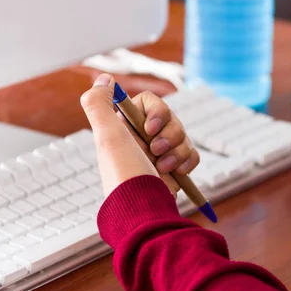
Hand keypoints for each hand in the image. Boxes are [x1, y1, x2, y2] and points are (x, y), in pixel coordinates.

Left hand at [80, 74, 199, 196]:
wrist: (144, 211)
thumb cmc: (125, 174)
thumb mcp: (107, 137)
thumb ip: (98, 103)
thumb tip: (103, 79)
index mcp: (125, 128)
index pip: (150, 102)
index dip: (156, 112)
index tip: (149, 128)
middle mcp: (142, 139)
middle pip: (171, 118)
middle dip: (169, 134)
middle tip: (156, 151)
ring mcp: (160, 154)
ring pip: (183, 135)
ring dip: (177, 150)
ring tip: (164, 168)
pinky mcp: (175, 168)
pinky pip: (192, 153)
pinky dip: (188, 162)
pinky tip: (177, 173)